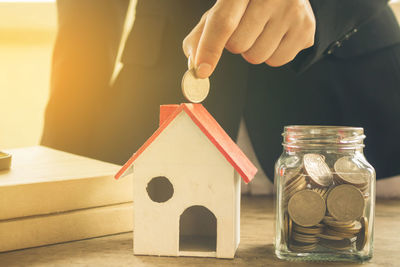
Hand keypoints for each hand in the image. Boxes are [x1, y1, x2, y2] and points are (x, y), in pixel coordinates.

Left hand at [183, 0, 315, 77]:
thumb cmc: (251, 0)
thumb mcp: (225, 6)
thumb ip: (204, 31)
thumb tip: (193, 61)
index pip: (223, 22)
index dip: (210, 48)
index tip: (201, 70)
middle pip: (238, 45)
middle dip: (236, 44)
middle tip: (246, 27)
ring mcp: (292, 10)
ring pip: (257, 56)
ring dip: (253, 50)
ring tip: (262, 30)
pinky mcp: (306, 27)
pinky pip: (276, 61)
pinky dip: (271, 55)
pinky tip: (276, 35)